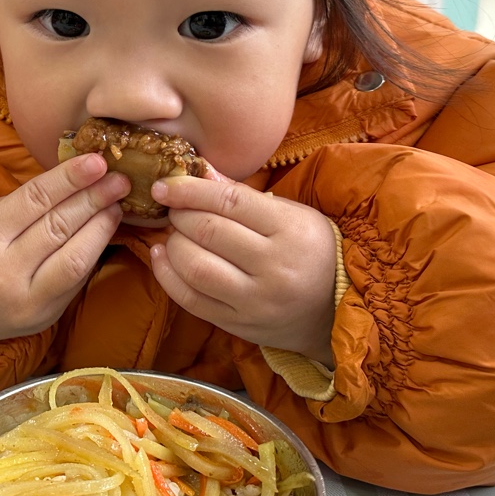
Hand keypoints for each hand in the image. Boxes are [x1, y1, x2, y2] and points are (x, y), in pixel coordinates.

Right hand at [0, 153, 128, 360]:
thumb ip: (25, 202)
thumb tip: (78, 176)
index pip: (35, 200)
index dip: (70, 178)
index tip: (98, 161)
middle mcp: (4, 272)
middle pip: (59, 227)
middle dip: (94, 199)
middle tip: (120, 179)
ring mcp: (27, 299)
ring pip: (76, 258)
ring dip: (102, 227)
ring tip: (117, 204)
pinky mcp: (45, 317)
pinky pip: (77, 279)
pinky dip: (94, 251)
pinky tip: (104, 231)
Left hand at [149, 168, 337, 366]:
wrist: (332, 310)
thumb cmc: (308, 250)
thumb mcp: (290, 214)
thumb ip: (242, 195)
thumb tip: (198, 170)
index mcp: (291, 230)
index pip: (231, 202)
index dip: (191, 190)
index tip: (165, 185)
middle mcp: (275, 267)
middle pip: (209, 232)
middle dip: (180, 215)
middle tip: (174, 210)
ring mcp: (256, 300)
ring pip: (196, 268)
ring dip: (173, 245)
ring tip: (174, 235)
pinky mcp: (239, 325)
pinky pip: (191, 301)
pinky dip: (167, 275)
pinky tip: (162, 256)